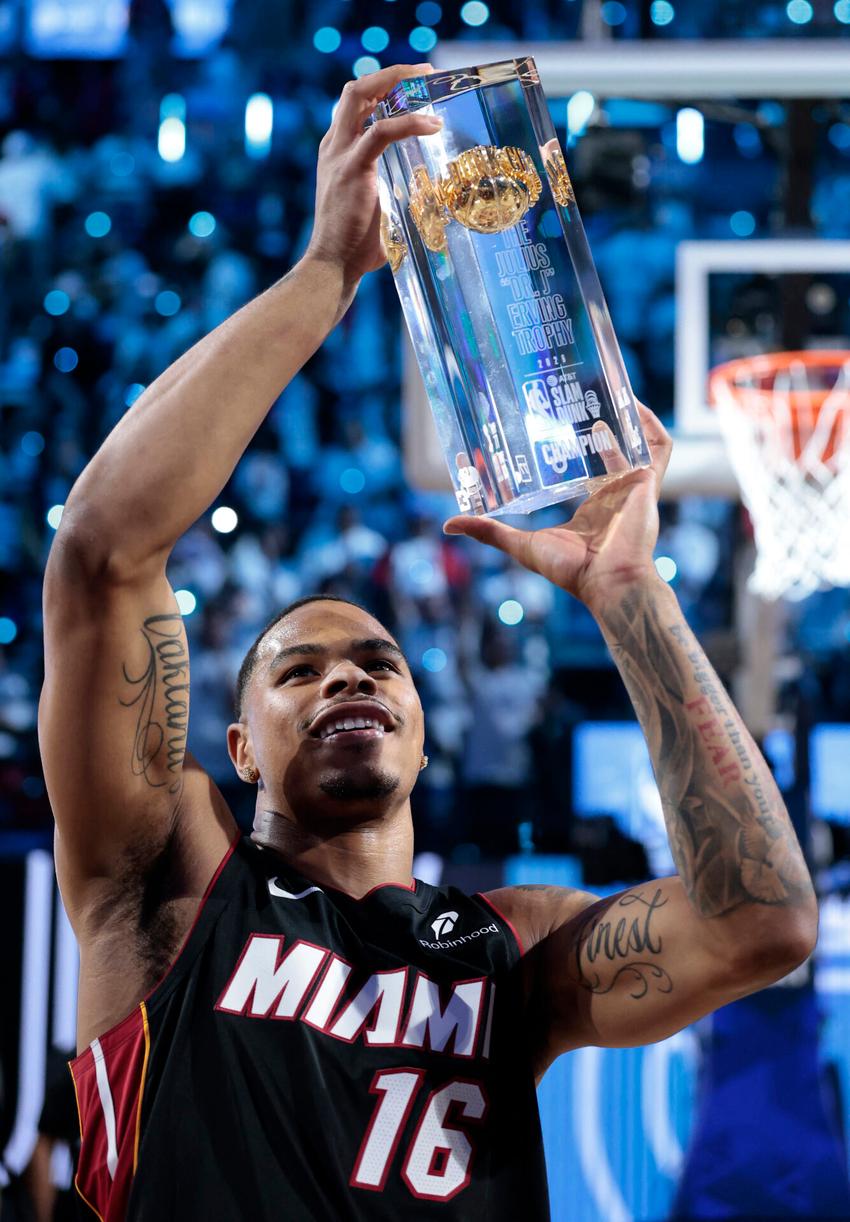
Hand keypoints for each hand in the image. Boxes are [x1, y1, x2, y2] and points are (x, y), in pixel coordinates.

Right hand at [305, 64, 440, 289]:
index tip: (414, 84)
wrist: (333, 265)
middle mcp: (334, 146)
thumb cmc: (357, 245)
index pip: (356, 103)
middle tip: (424, 72)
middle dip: (390, 73)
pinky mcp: (352, 168)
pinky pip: (381, 132)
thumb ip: (393, 192)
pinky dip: (409, 123)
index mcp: (337, 151)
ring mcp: (340, 154)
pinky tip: (432, 125)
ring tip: (427, 81)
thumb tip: (429, 199)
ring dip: (395, 82)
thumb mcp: (376, 206)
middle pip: (356, 89)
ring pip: (361, 96)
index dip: (383, 87)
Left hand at [443, 404, 672, 612]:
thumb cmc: (571, 570)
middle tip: (577, 393)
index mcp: (593, 507)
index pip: (586, 469)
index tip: (551, 423)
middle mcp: (616, 493)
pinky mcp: (648, 482)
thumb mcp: (522, 545)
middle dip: (599, 420)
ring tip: (607, 387)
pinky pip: (658, 447)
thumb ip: (489, 532)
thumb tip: (449, 525)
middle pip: (611, 448)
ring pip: (637, 442)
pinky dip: (650, 424)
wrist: (609, 582)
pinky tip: (633, 401)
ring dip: (627, 417)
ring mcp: (634, 486)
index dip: (573, 447)